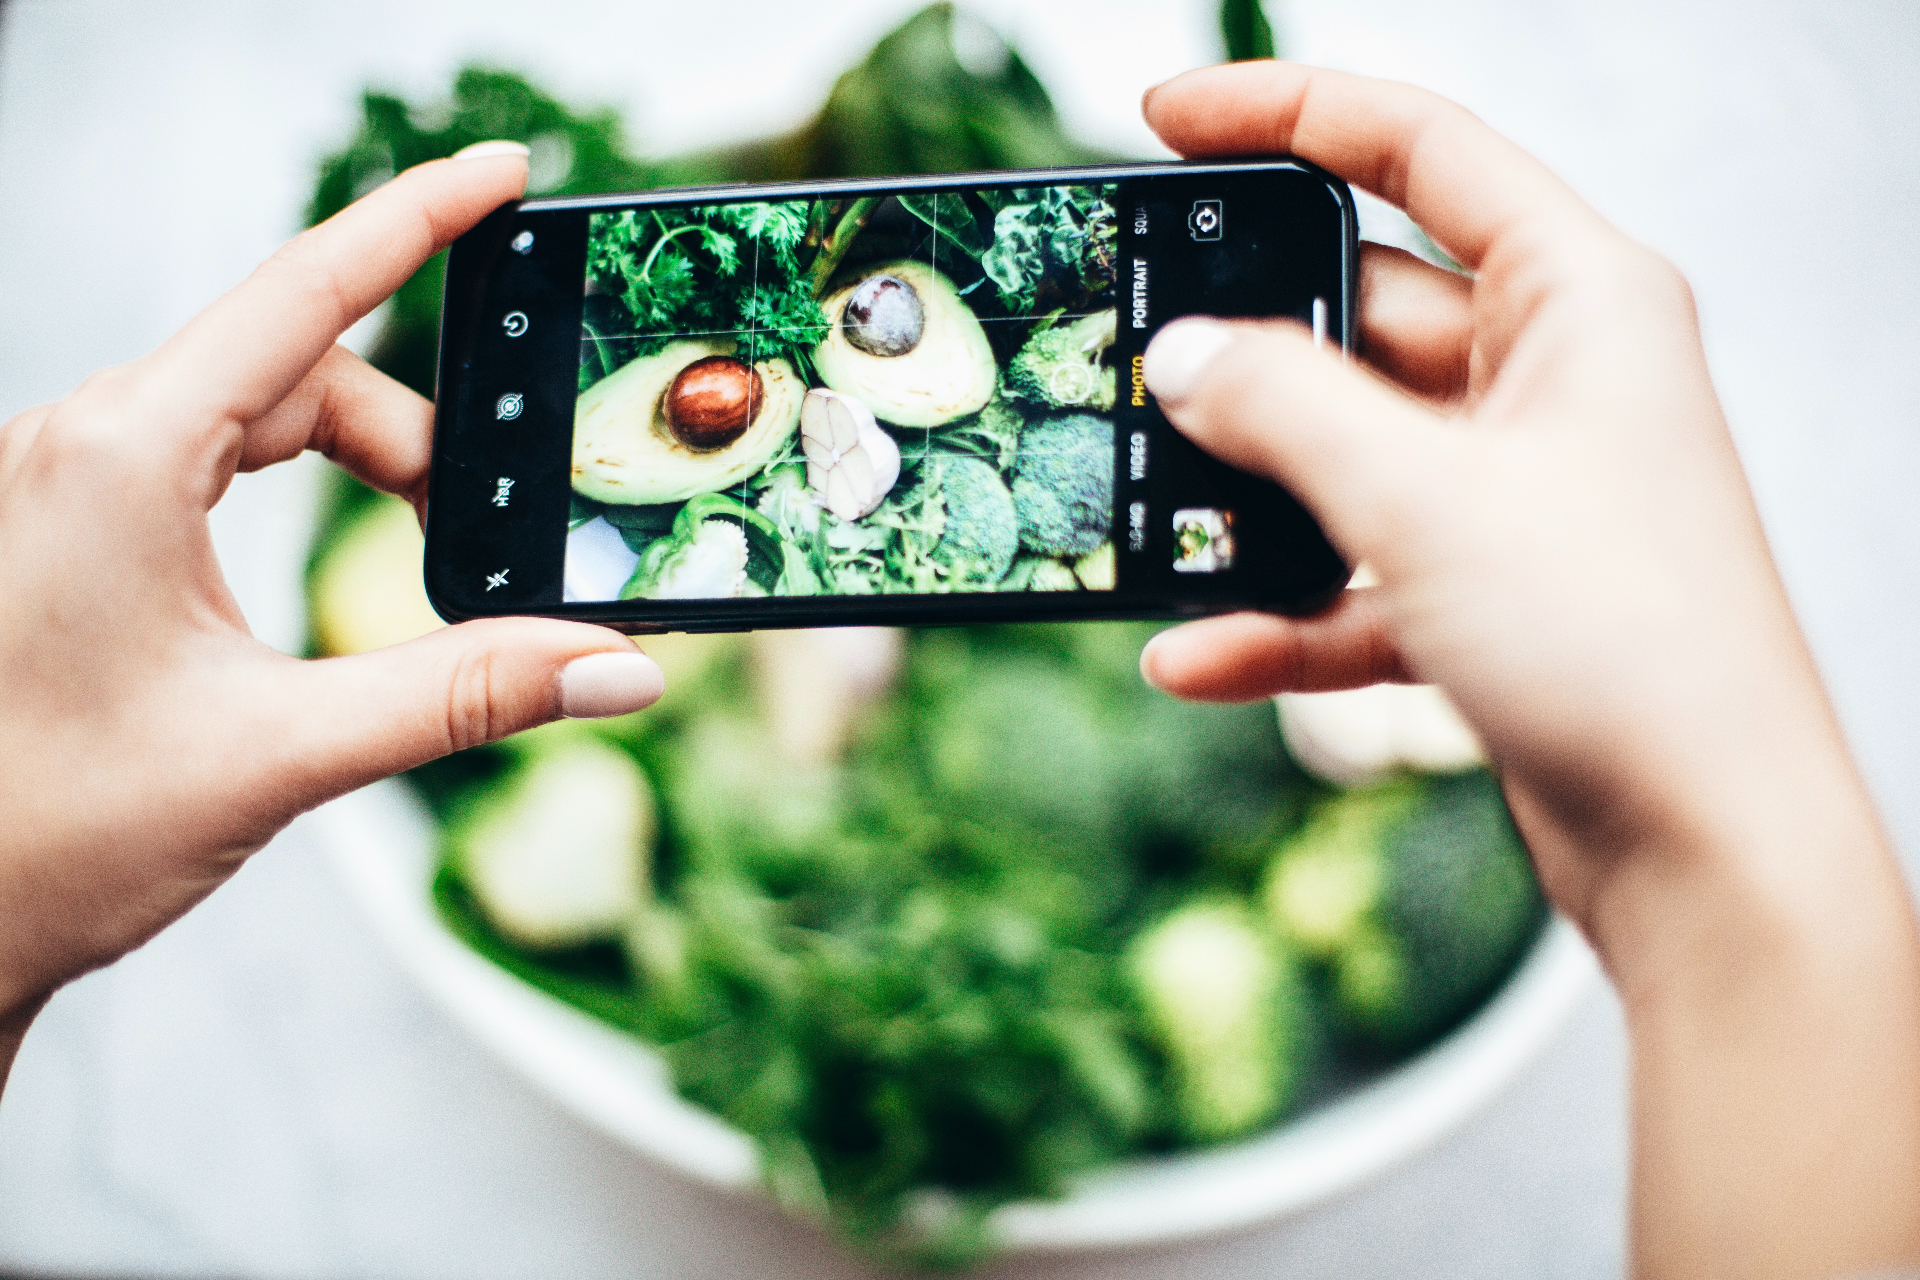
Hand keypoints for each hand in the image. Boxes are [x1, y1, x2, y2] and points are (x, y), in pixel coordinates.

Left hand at [0, 144, 662, 1075]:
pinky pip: (219, 456)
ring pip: (265, 413)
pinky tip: (337, 570)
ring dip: (368, 473)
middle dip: (420, 443)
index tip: (506, 174)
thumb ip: (465, 695)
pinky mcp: (77, 522)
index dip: (419, 221)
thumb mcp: (283, 755)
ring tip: (422, 571)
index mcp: (122, 457)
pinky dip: (305, 492)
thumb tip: (613, 666)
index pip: (305, 293)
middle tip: (490, 540)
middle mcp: (87, 441)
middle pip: (307, 367)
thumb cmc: (49, 837)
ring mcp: (74, 478)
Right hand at [1136, 63, 1919, 1279]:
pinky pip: (1353, 574)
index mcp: (1580, 299)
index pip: (1419, 151)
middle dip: (1247, 349)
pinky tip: (1196, 650)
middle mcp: (1551, 381)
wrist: (1705, 849)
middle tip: (1137, 354)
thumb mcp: (1423, 495)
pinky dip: (1278, 610)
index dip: (1286, 113)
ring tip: (1149, 511)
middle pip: (1361, 313)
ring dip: (1249, 494)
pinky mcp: (1486, 593)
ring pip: (1345, 453)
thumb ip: (1284, 407)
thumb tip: (1185, 356)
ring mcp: (1516, 490)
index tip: (1168, 119)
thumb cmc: (1629, 646)